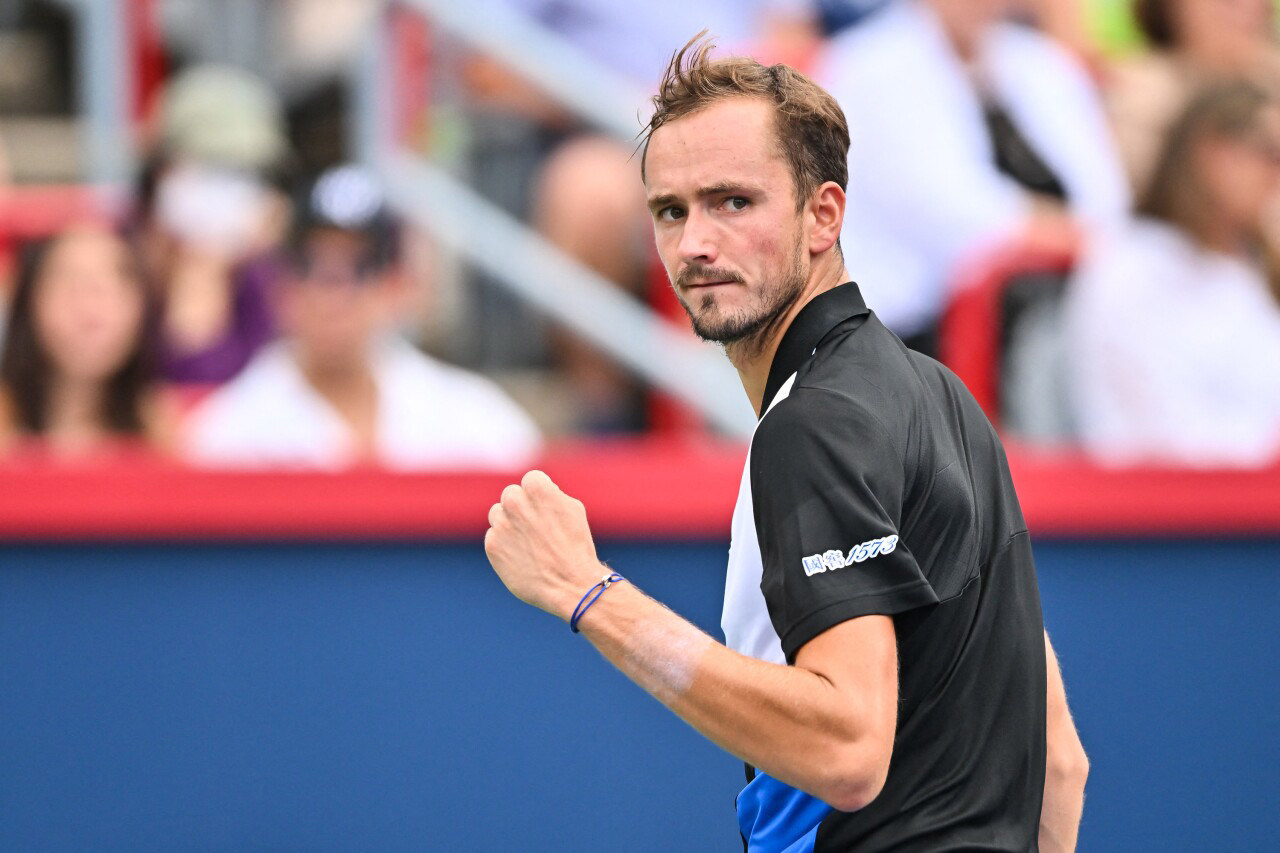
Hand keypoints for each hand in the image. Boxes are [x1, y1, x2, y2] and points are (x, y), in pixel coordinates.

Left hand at [484, 470, 604, 620]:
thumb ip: (550, 494)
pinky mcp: (492, 546)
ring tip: (529, 543)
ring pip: (497, 514)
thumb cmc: (576, 546)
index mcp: (536, 488)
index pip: (530, 480)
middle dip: (521, 507)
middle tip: (536, 527)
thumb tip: (535, 492)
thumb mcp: (573, 509)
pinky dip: (505, 545)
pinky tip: (522, 557)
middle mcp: (514, 502)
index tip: (547, 511)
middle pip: (511, 495)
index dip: (540, 496)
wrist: (569, 585)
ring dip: (509, 524)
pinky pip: (494, 537)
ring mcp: (501, 524)